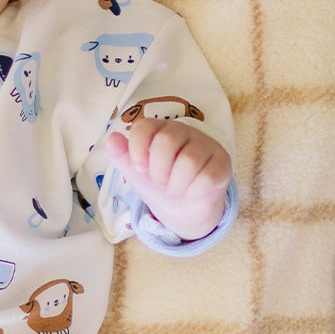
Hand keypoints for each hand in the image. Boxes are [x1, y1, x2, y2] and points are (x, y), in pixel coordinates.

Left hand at [104, 117, 232, 240]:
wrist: (182, 207)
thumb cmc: (159, 183)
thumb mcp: (136, 172)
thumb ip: (122, 156)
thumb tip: (111, 139)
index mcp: (160, 130)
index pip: (145, 126)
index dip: (138, 149)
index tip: (139, 169)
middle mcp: (184, 132)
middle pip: (167, 140)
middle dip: (158, 170)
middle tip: (160, 182)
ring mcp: (206, 145)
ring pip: (189, 161)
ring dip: (176, 185)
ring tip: (175, 189)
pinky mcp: (223, 162)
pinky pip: (207, 177)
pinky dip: (194, 191)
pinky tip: (192, 191)